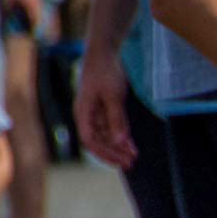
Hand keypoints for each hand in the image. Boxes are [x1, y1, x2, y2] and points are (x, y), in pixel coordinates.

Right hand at [74, 45, 136, 168]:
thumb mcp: (113, 96)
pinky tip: (131, 146)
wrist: (104, 53)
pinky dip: (121, 136)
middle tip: (130, 163)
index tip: (119, 161)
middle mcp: (86, 115)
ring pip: (106, 135)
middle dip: (114, 153)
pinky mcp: (104, 109)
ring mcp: (95, 112)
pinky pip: (111, 127)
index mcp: (83, 112)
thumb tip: (118, 142)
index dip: (104, 153)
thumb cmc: (106, 71)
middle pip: (98, 141)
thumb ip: (116, 120)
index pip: (90, 140)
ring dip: (119, 147)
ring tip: (133, 157)